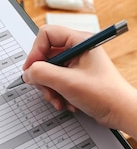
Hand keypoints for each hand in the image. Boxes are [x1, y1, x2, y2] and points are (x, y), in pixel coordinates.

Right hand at [22, 25, 136, 133]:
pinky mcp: (76, 77)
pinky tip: (65, 103)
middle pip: (46, 55)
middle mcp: (77, 49)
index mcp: (80, 41)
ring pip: (49, 71)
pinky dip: (57, 93)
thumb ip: (42, 73)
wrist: (120, 113)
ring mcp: (77, 64)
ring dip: (49, 88)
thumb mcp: (67, 82)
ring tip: (58, 100)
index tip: (31, 69)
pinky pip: (56, 81)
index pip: (47, 35)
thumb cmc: (105, 94)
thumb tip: (28, 72)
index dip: (35, 51)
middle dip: (43, 76)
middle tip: (45, 88)